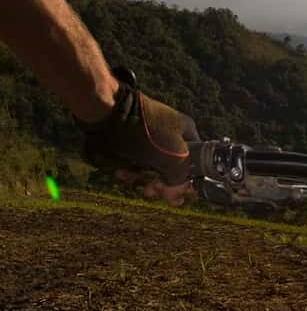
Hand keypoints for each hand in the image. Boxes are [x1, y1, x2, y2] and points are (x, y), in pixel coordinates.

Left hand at [79, 69, 199, 205]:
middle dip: (162, 183)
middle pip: (172, 167)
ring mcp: (149, 138)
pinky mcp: (130, 142)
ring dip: (143, 179)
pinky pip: (134, 162)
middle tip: (152, 191)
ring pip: (151, 168)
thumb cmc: (146, 134)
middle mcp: (171, 135)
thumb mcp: (174, 158)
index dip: (188, 181)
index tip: (177, 195)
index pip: (196, 162)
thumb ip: (181, 179)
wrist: (107, 114)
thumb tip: (178, 196)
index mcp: (187, 132)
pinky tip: (121, 171)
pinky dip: (129, 170)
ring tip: (133, 180)